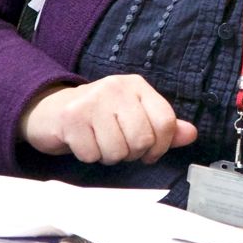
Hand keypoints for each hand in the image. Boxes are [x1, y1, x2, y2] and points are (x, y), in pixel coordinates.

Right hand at [19, 75, 197, 164]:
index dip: (161, 146)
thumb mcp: (135, 114)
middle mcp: (117, 88)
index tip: (149, 153)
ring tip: (100, 142)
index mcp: (138, 86)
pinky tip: (83, 142)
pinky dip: (89, 156)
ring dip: (109, 156)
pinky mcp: (72, 117)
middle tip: (120, 146)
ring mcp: (93, 100)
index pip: (166, 122)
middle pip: (142, 140)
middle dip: (132, 153)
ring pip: (117, 151)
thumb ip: (163, 125)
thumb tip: (191, 134)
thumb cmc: (100, 116)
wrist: (51, 110)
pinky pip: (92, 155)